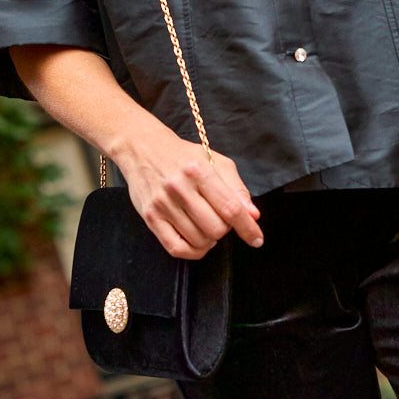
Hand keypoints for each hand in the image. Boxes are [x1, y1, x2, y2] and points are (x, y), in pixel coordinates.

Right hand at [115, 119, 262, 259]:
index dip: (247, 227)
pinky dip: (193, 251)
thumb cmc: (182, 156)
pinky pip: (177, 248)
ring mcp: (162, 204)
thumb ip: (236, 188)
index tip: (257, 239)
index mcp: (199, 170)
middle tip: (219, 218)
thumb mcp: (214, 161)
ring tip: (206, 225)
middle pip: (216, 228)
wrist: (142, 148)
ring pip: (199, 241)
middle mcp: (179, 187)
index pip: (230, 207)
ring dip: (210, 239)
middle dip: (225, 229)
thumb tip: (253, 215)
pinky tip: (197, 241)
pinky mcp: (150, 217)